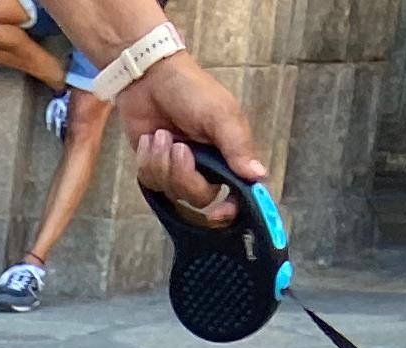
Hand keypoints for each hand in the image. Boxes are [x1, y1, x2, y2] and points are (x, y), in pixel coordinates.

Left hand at [119, 64, 266, 225]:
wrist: (150, 78)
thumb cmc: (190, 90)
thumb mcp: (220, 114)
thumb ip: (237, 146)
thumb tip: (258, 175)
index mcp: (229, 155)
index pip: (237, 194)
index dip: (230, 210)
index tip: (220, 212)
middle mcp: (207, 167)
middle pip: (198, 198)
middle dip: (183, 174)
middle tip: (177, 145)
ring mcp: (180, 170)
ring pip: (171, 191)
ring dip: (161, 163)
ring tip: (160, 135)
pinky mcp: (155, 168)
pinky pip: (150, 182)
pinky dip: (147, 161)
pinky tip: (149, 140)